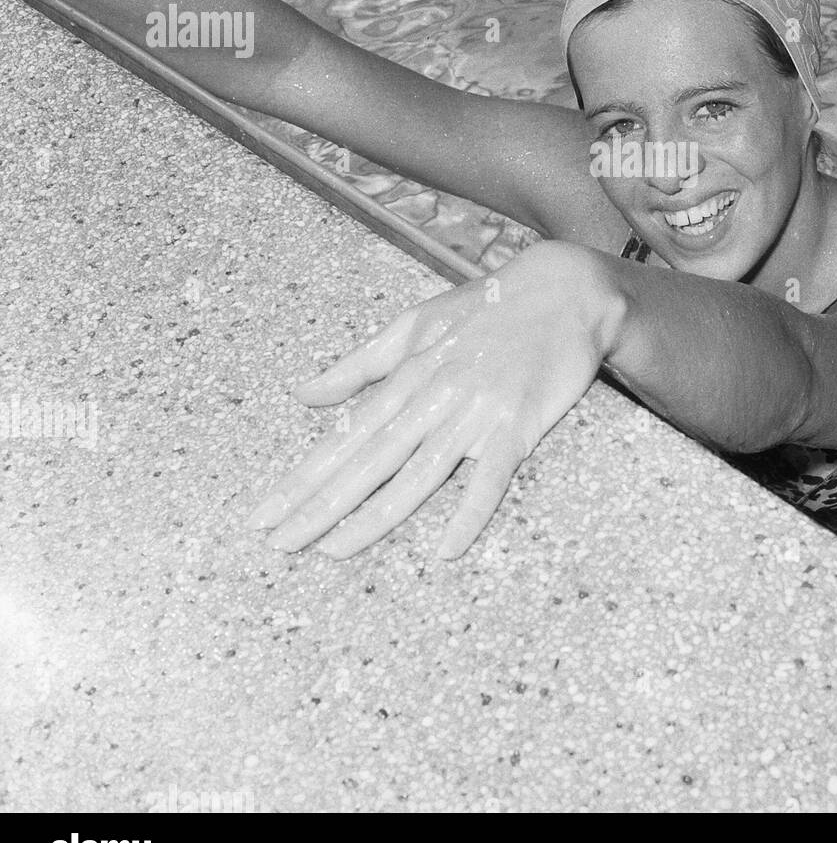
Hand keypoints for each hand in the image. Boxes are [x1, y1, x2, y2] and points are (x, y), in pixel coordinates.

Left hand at [246, 242, 620, 559]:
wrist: (565, 290)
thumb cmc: (488, 308)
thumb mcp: (417, 324)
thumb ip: (361, 364)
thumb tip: (304, 394)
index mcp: (408, 374)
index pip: (345, 435)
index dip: (303, 477)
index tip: (264, 513)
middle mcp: (435, 397)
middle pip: (369, 459)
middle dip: (320, 504)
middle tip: (278, 544)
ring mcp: (476, 413)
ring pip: (418, 474)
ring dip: (375, 516)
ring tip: (333, 551)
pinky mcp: (519, 426)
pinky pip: (492, 478)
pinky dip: (470, 513)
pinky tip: (447, 550)